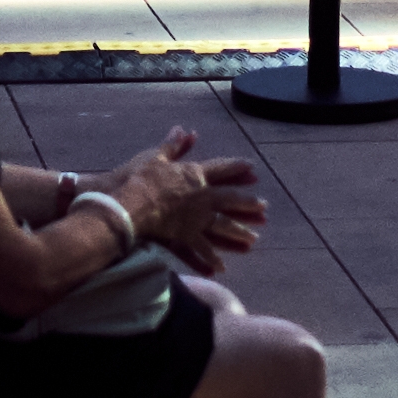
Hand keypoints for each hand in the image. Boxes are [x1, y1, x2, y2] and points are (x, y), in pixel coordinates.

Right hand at [117, 128, 267, 266]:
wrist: (132, 204)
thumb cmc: (142, 179)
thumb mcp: (156, 158)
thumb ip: (172, 145)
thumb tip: (182, 129)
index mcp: (195, 175)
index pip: (221, 169)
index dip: (237, 168)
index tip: (252, 169)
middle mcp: (202, 196)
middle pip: (230, 199)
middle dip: (248, 203)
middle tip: (264, 208)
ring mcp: (197, 217)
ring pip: (224, 225)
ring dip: (239, 232)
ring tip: (253, 239)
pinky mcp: (187, 234)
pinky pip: (203, 248)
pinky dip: (211, 259)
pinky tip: (222, 268)